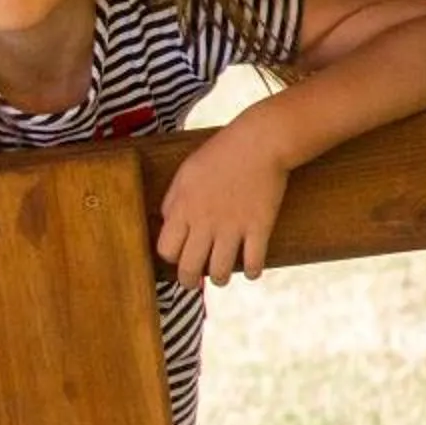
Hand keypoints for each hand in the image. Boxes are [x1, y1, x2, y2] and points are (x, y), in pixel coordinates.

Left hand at [157, 122, 291, 284]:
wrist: (259, 142)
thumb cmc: (220, 154)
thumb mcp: (185, 173)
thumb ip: (173, 200)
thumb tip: (166, 222)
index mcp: (183, 208)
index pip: (166, 250)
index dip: (171, 257)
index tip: (178, 257)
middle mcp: (204, 222)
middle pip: (189, 267)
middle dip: (189, 281)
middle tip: (193, 283)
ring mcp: (233, 227)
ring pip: (219, 272)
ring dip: (219, 279)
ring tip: (221, 277)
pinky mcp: (259, 227)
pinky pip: (252, 262)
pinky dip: (251, 272)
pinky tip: (250, 270)